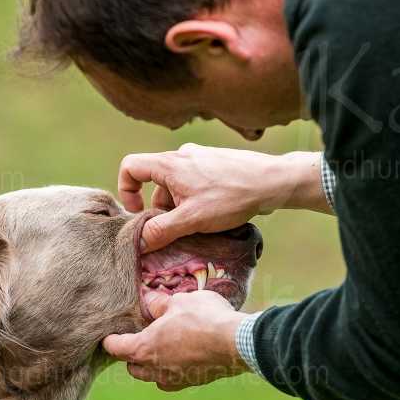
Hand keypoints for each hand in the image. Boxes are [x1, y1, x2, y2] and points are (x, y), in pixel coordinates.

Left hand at [102, 290, 248, 390]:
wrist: (236, 343)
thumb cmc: (204, 318)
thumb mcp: (179, 301)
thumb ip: (159, 304)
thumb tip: (149, 301)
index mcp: (143, 348)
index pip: (115, 348)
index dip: (110, 340)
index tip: (109, 335)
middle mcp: (154, 369)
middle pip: (132, 366)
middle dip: (132, 354)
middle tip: (140, 337)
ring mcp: (173, 379)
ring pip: (152, 375)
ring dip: (152, 364)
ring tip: (162, 346)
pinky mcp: (191, 382)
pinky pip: (173, 378)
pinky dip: (172, 369)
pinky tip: (182, 355)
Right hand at [118, 144, 329, 252]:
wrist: (272, 181)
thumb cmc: (230, 197)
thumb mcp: (190, 220)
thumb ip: (160, 231)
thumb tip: (138, 243)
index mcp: (169, 164)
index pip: (130, 167)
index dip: (127, 191)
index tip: (140, 213)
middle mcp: (182, 155)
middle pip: (156, 182)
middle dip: (161, 208)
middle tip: (177, 228)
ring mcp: (201, 157)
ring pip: (177, 184)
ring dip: (180, 206)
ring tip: (200, 224)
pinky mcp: (217, 163)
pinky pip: (195, 182)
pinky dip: (196, 199)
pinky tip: (215, 213)